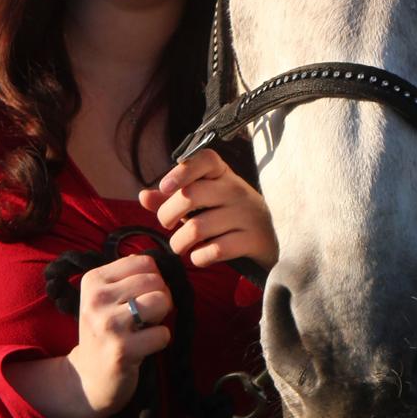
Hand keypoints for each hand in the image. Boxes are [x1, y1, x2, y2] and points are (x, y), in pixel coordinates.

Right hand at [9, 254, 171, 417]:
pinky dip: (160, 341)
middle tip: (145, 317)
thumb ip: (129, 275)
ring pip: (161, 301)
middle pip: (156, 281)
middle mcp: (96, 299)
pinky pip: (163, 334)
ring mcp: (108, 325)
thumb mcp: (107, 297)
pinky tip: (143, 347)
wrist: (90, 376)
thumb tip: (159, 259)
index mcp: (93, 280)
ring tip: (145, 328)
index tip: (140, 297)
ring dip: (161, 318)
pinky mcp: (122, 350)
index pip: (144, 261)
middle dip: (160, 298)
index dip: (153, 279)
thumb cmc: (107, 331)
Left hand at [138, 149, 278, 270]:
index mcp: (223, 175)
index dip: (181, 171)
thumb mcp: (203, 203)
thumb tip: (143, 196)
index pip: (205, 160)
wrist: (273, 239)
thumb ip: (172, 199)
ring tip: (179, 246)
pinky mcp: (253, 240)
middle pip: (191, 195)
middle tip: (166, 226)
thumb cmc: (229, 217)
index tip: (164, 187)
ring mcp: (246, 215)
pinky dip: (199, 258)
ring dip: (179, 243)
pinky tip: (199, 256)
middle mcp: (236, 190)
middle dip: (167, 215)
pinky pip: (215, 250)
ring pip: (198, 228)